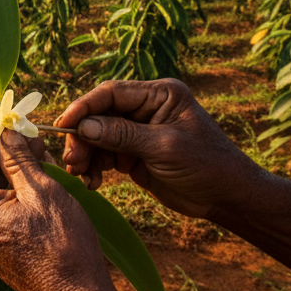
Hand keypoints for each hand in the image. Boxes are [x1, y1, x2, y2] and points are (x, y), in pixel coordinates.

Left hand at [0, 129, 114, 290]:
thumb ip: (18, 159)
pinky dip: (18, 194)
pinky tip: (44, 187)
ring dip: (15, 173)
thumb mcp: (42, 192)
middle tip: (37, 144)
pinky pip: (0, 211)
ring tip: (46, 163)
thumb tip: (6, 132)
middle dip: (6, 155)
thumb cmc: (63, 247)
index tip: (15, 131)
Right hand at [57, 78, 262, 219]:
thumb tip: (83, 126)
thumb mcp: (165, 147)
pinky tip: (92, 182)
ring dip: (85, 155)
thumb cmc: (207, 165)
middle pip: (99, 115)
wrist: (228, 197)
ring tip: (80, 175)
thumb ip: (123, 135)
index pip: (111, 93)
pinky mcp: (134, 154)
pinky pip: (104, 155)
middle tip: (71, 161)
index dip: (83, 107)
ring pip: (97, 137)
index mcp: (159, 94)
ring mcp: (138, 131)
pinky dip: (94, 167)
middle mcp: (146, 108)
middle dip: (82, 137)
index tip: (62, 125)